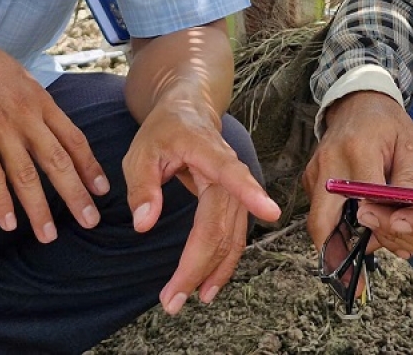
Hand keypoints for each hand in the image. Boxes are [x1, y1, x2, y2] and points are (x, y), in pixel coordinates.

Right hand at [0, 18, 108, 243]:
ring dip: (38, 208)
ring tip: (48, 235)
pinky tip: (7, 222)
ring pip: (25, 174)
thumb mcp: (19, 78)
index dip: (89, 167)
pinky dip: (0, 200)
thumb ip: (35, 103)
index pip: (73, 139)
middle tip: (89, 222)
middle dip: (75, 195)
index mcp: (41, 102)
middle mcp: (26, 116)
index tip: (102, 190)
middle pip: (57, 161)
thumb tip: (48, 123)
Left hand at [123, 96, 280, 314]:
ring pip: (230, 236)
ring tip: (189, 299)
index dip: (251, 192)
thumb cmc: (163, 131)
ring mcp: (234, 190)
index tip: (271, 212)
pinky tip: (208, 284)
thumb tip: (143, 225)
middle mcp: (228, 172)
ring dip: (213, 271)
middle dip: (199, 265)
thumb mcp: (141, 151)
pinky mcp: (233, 203)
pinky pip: (232, 237)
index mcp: (207, 152)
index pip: (232, 173)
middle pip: (220, 224)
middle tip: (173, 300)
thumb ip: (142, 186)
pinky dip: (222, 262)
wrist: (189, 111)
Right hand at [301, 91, 412, 259]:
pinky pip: (320, 212)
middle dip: (336, 255)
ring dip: (336, 246)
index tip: (400, 249)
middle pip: (323, 221)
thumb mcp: (410, 147)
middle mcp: (329, 165)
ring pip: (320, 221)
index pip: (367, 201)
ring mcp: (314, 173)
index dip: (383, 229)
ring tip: (354, 272)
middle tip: (353, 284)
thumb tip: (411, 222)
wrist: (357, 101)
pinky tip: (354, 242)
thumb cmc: (388, 124)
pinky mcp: (310, 179)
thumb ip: (409, 184)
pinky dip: (335, 229)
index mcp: (357, 153)